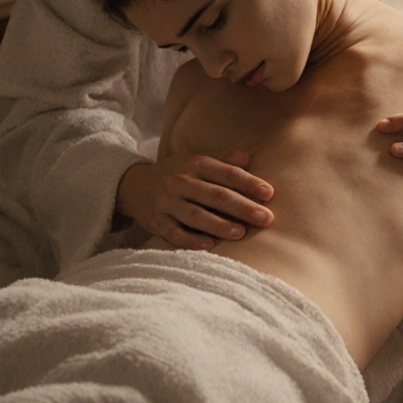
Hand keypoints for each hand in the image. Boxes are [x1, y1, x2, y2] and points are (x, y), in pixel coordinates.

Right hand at [116, 149, 274, 249]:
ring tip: (241, 233)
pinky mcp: (155, 222)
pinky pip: (174, 233)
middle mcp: (180, 182)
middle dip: (242, 207)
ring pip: (195, 215)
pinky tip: (210, 245)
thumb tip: (250, 158)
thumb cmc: (179, 174)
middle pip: (215, 195)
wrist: (134, 186)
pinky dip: (192, 240)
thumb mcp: (198, 159)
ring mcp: (166, 202)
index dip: (249, 183)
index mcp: (195, 164)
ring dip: (219, 225)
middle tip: (266, 218)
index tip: (269, 193)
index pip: (226, 173)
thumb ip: (224, 159)